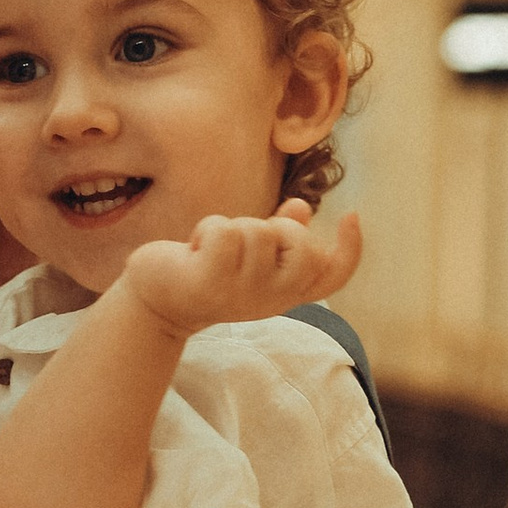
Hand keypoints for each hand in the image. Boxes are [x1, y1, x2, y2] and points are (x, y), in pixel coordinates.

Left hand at [120, 200, 363, 340]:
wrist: (157, 300)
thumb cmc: (208, 271)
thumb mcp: (249, 256)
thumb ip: (279, 234)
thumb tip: (301, 207)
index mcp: (285, 291)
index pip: (333, 275)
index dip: (350, 247)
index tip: (351, 215)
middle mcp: (270, 298)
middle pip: (305, 250)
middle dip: (283, 227)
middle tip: (254, 234)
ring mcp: (242, 293)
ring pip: (260, 232)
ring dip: (234, 226)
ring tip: (214, 247)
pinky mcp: (211, 282)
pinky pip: (226, 231)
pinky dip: (208, 228)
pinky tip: (195, 248)